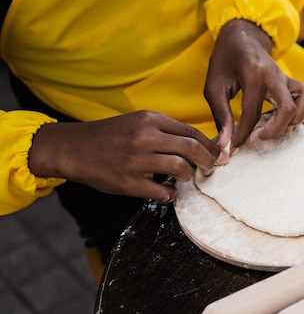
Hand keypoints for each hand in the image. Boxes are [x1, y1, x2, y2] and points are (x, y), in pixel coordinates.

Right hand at [28, 111, 218, 201]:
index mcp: (150, 119)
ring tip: (188, 177)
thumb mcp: (138, 122)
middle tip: (212, 168)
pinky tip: (170, 192)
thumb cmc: (111, 136)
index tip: (218, 153)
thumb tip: (198, 144)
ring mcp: (137, 160)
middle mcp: (145, 137)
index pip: (191, 131)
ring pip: (181, 169)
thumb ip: (165, 130)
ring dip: (190, 175)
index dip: (209, 144)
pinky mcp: (129, 182)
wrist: (74, 149)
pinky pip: (162, 191)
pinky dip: (171, 194)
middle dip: (208, 160)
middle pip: (191, 148)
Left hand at [204, 19, 303, 162]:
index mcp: (253, 73)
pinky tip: (281, 116)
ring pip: (303, 102)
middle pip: (287, 110)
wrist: (241, 37)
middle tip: (255, 138)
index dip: (243, 134)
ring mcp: (287, 77)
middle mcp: (275, 74)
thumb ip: (221, 116)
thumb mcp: (213, 86)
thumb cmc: (225, 61)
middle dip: (273, 131)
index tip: (233, 147)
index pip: (252, 112)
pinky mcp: (293, 80)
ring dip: (290, 121)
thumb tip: (226, 144)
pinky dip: (300, 110)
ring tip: (270, 125)